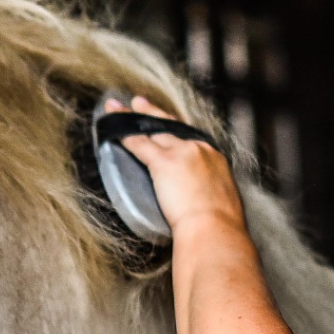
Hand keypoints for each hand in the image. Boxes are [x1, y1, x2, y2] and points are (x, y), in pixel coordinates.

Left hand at [105, 96, 243, 236]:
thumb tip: (202, 199)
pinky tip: (111, 131)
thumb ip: (209, 192)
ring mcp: (182, 152)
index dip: (173, 127)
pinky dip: (123, 136)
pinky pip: (138, 144)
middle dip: (152, 113)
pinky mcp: (164, 162)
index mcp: (214, 157)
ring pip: (151, 129)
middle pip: (170, 125)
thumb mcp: (222, 201)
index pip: (189, 136)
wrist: (215, 229)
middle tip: (138, 103)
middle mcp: (199, 148)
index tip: (166, 122)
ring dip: (131, 118)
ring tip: (116, 108)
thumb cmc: (220, 226)